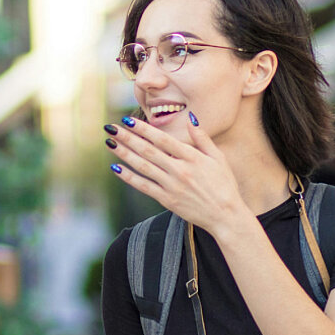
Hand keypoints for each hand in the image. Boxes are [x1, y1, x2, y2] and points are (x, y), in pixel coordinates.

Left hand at [104, 113, 249, 231]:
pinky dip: (129, 177)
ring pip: (143, 167)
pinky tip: (116, 168)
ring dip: (124, 154)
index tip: (128, 120)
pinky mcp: (167, 200)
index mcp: (192, 157)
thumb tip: (191, 118)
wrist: (225, 215)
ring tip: (109, 143)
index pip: (162, 139)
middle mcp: (179, 170)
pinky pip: (144, 186)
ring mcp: (171, 186)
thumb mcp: (218, 158)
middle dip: (127, 138)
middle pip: (148, 151)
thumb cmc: (224, 185)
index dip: (143, 129)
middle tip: (110, 128)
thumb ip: (202, 138)